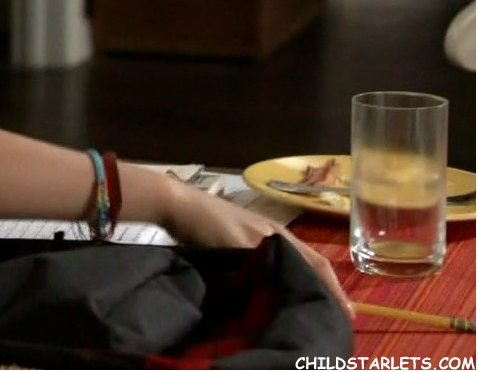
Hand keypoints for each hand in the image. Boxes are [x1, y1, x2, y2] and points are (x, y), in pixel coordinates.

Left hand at [161, 182, 353, 318]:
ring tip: (306, 312)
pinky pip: (268, 268)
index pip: (317, 265)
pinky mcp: (238, 246)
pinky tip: (273, 297)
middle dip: (321, 290)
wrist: (176, 206)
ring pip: (287, 267)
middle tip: (330, 319)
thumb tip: (294, 290)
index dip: (334, 289)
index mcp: (280, 236)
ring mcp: (256, 240)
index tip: (349, 315)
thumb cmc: (210, 224)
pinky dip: (278, 283)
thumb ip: (268, 264)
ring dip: (300, 287)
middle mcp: (274, 237)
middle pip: (306, 266)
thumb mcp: (243, 244)